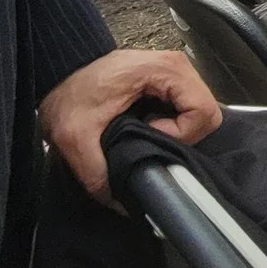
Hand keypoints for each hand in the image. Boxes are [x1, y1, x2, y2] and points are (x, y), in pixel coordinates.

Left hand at [40, 50, 221, 203]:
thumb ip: (96, 173)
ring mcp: (174, 72)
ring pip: (199, 111)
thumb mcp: (76, 135)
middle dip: (182, 135)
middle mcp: (176, 66)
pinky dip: (173, 122)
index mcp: (164, 70)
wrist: (60, 72)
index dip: (180, 134)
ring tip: (145, 129)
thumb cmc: (70, 90)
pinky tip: (147, 123)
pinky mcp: (168, 80)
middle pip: (207, 113)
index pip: (203, 112)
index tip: (150, 134)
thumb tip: (119, 202)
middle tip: (149, 137)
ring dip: (178, 129)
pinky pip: (187, 107)